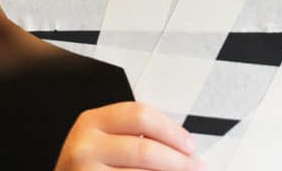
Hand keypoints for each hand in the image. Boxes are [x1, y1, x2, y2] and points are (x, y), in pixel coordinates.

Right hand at [55, 101, 207, 170]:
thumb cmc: (89, 164)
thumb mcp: (104, 140)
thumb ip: (134, 134)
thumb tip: (182, 144)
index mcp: (92, 121)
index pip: (140, 115)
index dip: (171, 130)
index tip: (190, 144)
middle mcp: (85, 145)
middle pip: (145, 149)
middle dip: (179, 161)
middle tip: (197, 166)